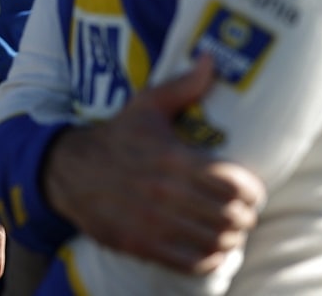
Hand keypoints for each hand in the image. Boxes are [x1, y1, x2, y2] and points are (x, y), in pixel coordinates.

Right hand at [43, 55, 264, 273]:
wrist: (68, 170)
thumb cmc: (115, 136)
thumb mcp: (145, 106)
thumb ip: (183, 86)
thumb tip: (211, 60)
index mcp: (172, 158)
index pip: (233, 185)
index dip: (252, 191)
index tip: (252, 190)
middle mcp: (165, 193)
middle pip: (229, 216)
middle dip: (245, 216)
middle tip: (244, 211)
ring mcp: (153, 222)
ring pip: (215, 241)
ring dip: (230, 238)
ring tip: (231, 230)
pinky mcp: (141, 244)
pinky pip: (191, 262)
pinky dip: (210, 259)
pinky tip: (212, 249)